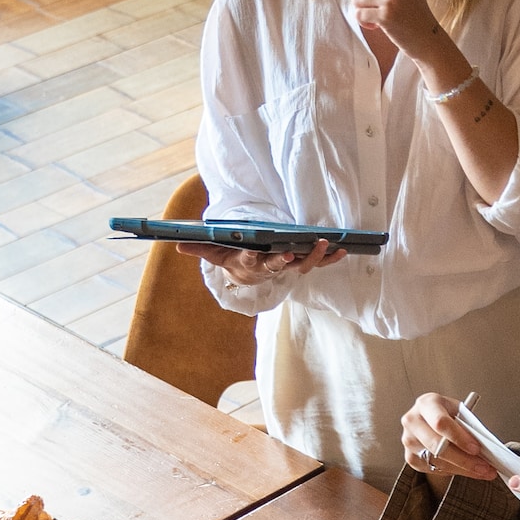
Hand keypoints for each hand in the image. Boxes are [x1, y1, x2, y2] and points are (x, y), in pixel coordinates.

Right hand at [177, 238, 344, 286]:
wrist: (245, 275)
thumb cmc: (230, 258)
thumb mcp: (213, 254)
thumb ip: (198, 249)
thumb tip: (176, 246)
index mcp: (250, 263)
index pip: (254, 261)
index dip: (259, 259)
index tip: (264, 254)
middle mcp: (270, 267)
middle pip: (283, 264)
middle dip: (291, 258)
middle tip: (301, 250)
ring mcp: (287, 267)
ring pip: (303, 264)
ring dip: (316, 256)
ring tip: (328, 244)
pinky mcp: (298, 263)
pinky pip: (316, 262)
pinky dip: (329, 258)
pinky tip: (343, 250)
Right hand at [399, 392, 493, 479]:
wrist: (430, 421)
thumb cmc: (448, 415)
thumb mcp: (460, 413)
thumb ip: (469, 428)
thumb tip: (486, 449)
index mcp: (427, 404)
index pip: (441, 423)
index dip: (459, 438)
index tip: (476, 449)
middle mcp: (413, 421)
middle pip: (437, 446)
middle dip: (464, 459)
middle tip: (485, 467)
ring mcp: (409, 441)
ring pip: (438, 461)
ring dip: (464, 469)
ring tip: (483, 471)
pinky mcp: (410, 457)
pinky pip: (435, 469)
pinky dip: (455, 471)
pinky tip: (468, 470)